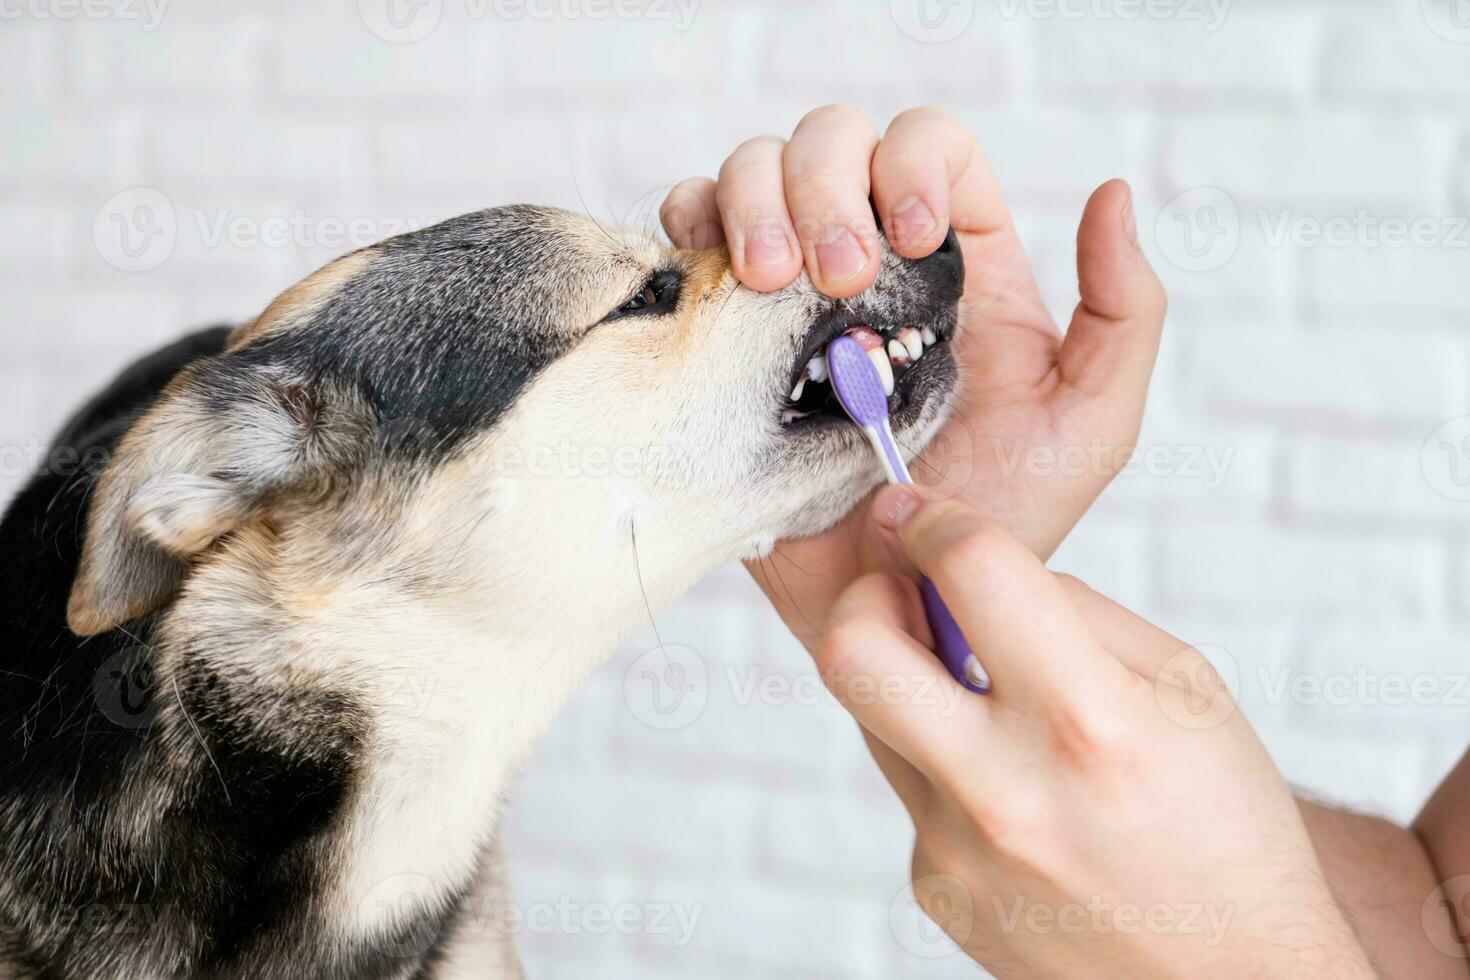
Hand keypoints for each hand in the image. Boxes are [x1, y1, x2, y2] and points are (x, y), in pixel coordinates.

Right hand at [659, 105, 1167, 648]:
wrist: (883, 607)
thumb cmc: (987, 527)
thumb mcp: (1088, 428)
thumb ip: (1125, 314)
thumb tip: (1111, 195)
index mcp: (957, 264)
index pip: (930, 149)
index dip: (914, 165)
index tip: (914, 239)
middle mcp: (869, 262)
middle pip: (833, 140)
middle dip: (826, 185)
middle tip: (835, 279)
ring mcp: (788, 290)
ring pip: (752, 168)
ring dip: (754, 200)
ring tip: (772, 284)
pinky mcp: (723, 327)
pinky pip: (689, 228)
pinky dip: (691, 220)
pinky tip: (719, 275)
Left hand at [816, 487, 1374, 977]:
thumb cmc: (1226, 828)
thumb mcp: (1188, 690)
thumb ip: (1073, 612)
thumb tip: (969, 564)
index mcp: (1091, 721)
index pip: (969, 572)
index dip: (931, 517)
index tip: (917, 510)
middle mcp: (1005, 789)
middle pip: (850, 650)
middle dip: (865, 594)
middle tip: (906, 594)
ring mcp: (956, 849)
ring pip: (873, 715)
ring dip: (911, 681)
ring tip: (989, 706)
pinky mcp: (933, 887)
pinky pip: (910, 787)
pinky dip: (944, 763)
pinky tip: (1014, 794)